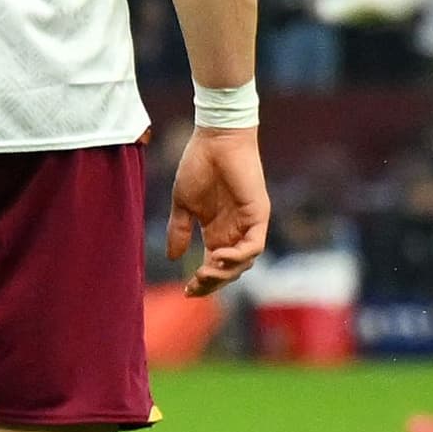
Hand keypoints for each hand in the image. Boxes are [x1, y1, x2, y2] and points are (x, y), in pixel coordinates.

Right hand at [165, 125, 269, 297]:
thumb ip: (178, 231)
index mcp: (217, 231)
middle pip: (230, 271)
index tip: (185, 291)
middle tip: (193, 286)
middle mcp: (235, 232)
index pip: (214, 266)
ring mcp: (248, 224)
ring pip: (244, 263)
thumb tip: (174, 258)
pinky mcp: (258, 215)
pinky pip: (254, 246)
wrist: (215, 140)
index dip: (202, 282)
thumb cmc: (198, 166)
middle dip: (212, 283)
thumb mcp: (183, 204)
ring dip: (225, 273)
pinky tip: (217, 256)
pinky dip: (238, 256)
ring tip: (204, 273)